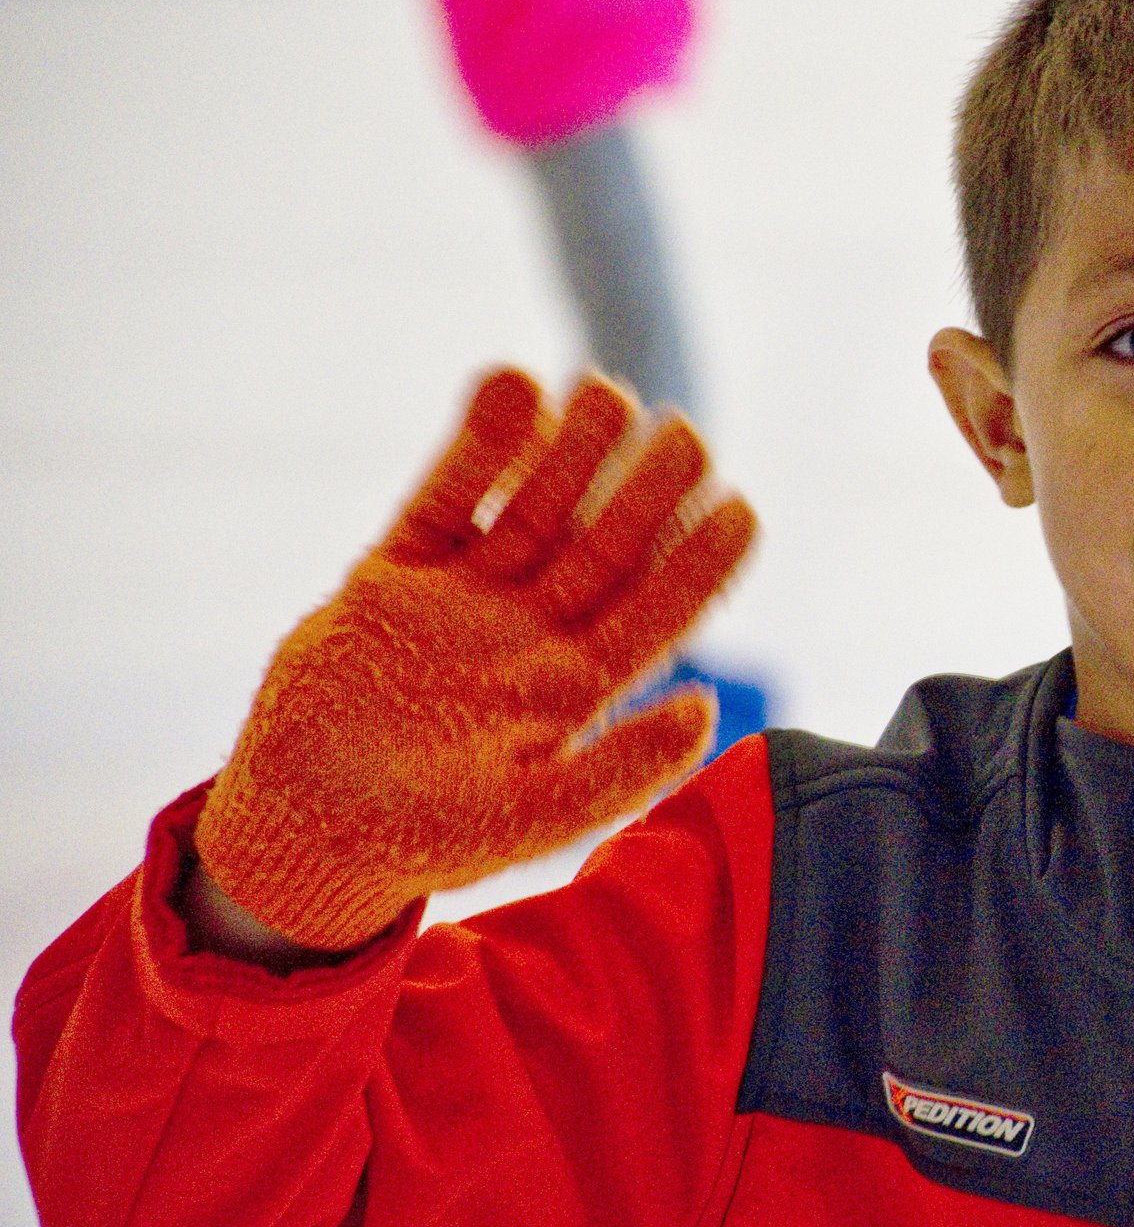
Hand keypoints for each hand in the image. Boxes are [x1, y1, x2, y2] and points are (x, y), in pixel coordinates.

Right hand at [192, 368, 756, 950]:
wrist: (296, 829)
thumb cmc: (420, 840)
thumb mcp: (527, 817)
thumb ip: (617, 769)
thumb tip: (706, 709)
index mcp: (574, 691)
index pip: (654, 614)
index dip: (699, 564)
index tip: (743, 509)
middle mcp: (530, 636)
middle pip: (603, 548)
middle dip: (645, 490)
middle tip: (686, 432)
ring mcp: (464, 600)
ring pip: (533, 510)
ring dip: (570, 452)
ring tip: (605, 391)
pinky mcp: (394, 576)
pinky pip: (444, 498)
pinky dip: (474, 446)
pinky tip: (512, 387)